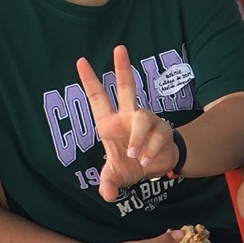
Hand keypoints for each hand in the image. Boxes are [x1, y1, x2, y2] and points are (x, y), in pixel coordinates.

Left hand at [76, 46, 179, 201]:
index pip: (98, 98)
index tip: (80, 60)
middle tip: (119, 48)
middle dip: (122, 67)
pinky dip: (149, 150)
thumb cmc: (131, 165)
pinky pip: (156, 137)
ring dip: (138, 139)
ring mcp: (146, 121)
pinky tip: (145, 161)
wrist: (157, 168)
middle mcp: (128, 116)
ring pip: (142, 119)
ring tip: (135, 157)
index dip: (89, 80)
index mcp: (110, 122)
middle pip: (127, 87)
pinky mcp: (162, 130)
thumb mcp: (117, 175)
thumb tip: (107, 194)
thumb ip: (109, 183)